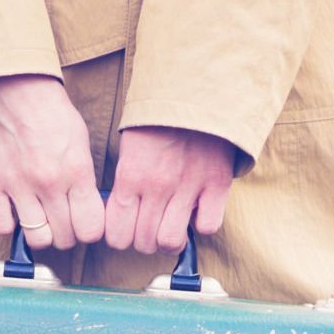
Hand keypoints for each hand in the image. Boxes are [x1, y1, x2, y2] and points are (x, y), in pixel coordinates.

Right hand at [0, 75, 105, 249]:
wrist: (7, 82)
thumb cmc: (46, 107)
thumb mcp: (79, 137)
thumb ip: (84, 175)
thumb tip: (88, 205)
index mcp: (76, 170)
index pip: (91, 228)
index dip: (88, 230)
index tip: (83, 222)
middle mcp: (48, 182)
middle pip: (64, 238)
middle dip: (66, 233)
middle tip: (60, 218)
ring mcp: (17, 185)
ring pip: (37, 239)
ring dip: (40, 233)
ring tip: (38, 217)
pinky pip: (1, 227)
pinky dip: (8, 224)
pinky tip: (12, 209)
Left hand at [105, 126, 236, 254]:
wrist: (195, 91)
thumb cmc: (158, 120)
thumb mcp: (129, 148)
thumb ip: (125, 184)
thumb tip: (122, 216)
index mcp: (131, 176)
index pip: (117, 233)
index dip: (120, 239)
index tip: (126, 233)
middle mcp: (157, 186)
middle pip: (144, 242)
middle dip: (144, 241)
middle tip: (150, 229)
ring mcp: (188, 187)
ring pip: (171, 241)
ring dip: (170, 240)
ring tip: (171, 227)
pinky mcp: (216, 184)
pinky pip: (207, 226)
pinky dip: (201, 225)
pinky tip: (197, 212)